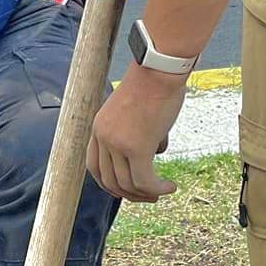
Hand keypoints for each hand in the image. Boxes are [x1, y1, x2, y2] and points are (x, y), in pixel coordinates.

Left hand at [87, 64, 186, 202]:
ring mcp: (118, 144)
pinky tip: (170, 187)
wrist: (160, 70)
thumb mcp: (136, 110)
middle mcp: (103, 137)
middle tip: (150, 196)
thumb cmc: (154, 84)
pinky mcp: (137, 148)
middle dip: (129, 194)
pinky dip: (157, 189)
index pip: (95, 166)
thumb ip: (139, 132)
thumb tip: (156, 150)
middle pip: (110, 180)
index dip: (109, 182)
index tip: (126, 189)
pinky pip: (144, 181)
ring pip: (128, 184)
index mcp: (98, 128)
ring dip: (146, 193)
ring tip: (163, 192)